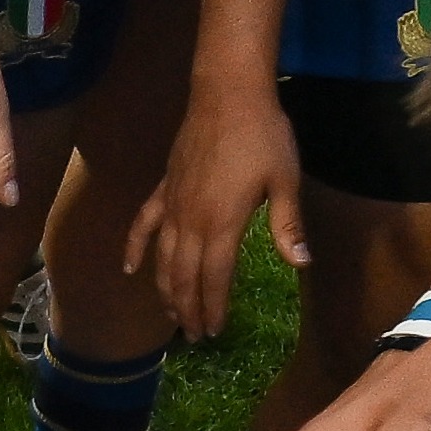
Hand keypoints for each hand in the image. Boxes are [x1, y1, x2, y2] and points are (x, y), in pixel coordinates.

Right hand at [129, 76, 300, 340]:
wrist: (228, 94)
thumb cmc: (263, 136)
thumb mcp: (285, 180)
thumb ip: (287, 225)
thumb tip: (301, 263)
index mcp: (223, 222)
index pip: (214, 277)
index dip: (213, 306)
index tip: (215, 330)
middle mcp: (192, 220)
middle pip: (184, 275)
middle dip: (189, 309)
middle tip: (195, 336)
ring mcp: (173, 204)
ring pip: (162, 257)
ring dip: (165, 290)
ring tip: (172, 316)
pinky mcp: (164, 188)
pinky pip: (143, 224)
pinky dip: (135, 249)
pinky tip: (129, 270)